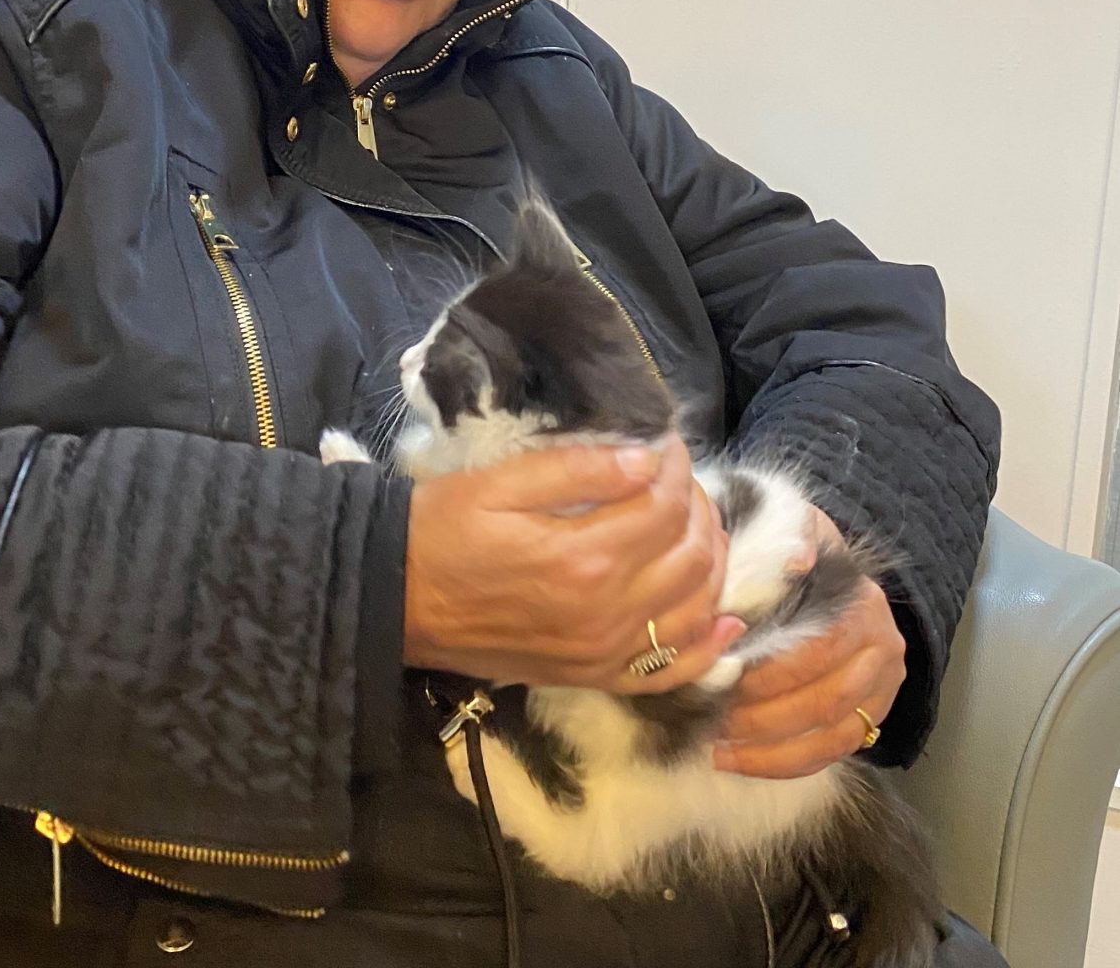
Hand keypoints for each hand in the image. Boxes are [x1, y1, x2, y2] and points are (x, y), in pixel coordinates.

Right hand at [403, 436, 745, 693]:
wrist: (394, 600)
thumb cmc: (440, 530)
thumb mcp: (498, 483)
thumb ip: (577, 469)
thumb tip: (646, 459)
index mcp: (583, 557)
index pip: (664, 505)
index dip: (675, 466)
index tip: (666, 441)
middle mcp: (606, 613)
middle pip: (692, 554)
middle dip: (698, 506)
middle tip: (677, 477)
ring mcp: (604, 653)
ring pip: (696, 608)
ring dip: (711, 561)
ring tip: (694, 524)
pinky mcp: (593, 678)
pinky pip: (672, 672)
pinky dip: (709, 648)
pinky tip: (725, 622)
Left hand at [713, 505, 905, 778]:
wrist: (825, 579)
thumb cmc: (789, 554)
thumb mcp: (789, 528)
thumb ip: (789, 536)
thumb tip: (797, 559)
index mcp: (862, 603)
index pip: (822, 645)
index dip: (772, 667)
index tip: (723, 676)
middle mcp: (882, 647)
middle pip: (826, 695)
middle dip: (764, 713)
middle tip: (711, 716)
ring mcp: (882, 687)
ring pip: (832, 733)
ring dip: (770, 746)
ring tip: (718, 746)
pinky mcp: (871, 718)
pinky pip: (833, 753)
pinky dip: (785, 763)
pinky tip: (739, 761)